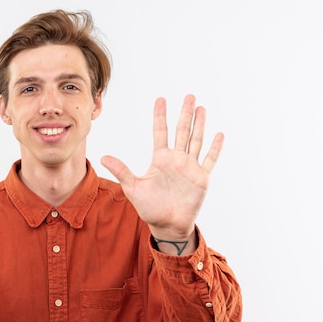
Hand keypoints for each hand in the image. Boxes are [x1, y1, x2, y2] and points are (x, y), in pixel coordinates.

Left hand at [101, 94, 222, 241]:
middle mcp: (176, 159)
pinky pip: (209, 160)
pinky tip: (219, 134)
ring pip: (196, 140)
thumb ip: (121, 171)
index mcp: (160, 159)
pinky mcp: (201, 178)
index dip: (160, 116)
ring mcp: (190, 167)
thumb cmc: (149, 208)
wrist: (167, 225)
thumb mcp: (133, 188)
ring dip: (200, 125)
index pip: (160, 131)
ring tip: (201, 108)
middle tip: (189, 96)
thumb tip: (103, 157)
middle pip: (182, 131)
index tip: (161, 99)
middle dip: (185, 114)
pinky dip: (215, 148)